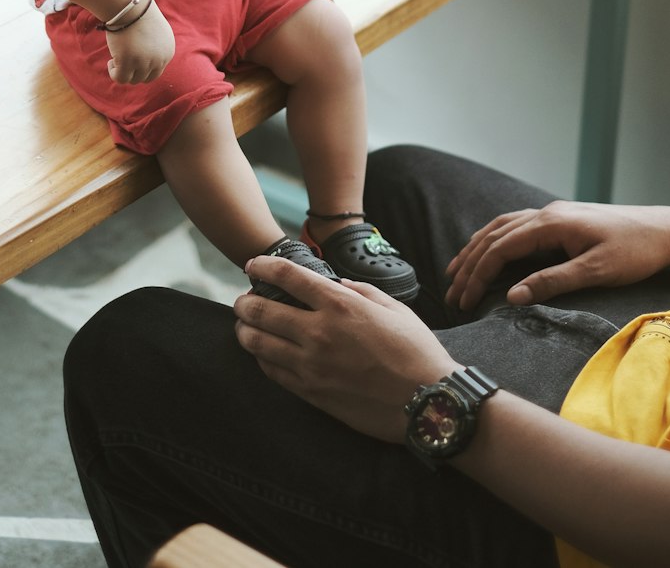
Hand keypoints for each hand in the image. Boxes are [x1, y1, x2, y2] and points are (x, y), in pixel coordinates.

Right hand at [106, 0, 175, 84]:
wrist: (130, 3)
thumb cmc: (139, 14)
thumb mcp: (156, 32)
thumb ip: (154, 48)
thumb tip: (142, 63)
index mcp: (168, 52)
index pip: (156, 71)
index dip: (143, 67)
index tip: (132, 59)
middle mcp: (159, 59)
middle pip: (146, 78)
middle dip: (134, 72)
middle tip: (123, 61)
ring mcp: (144, 62)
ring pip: (133, 80)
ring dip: (123, 72)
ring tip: (115, 59)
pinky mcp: (128, 62)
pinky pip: (121, 79)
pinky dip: (114, 73)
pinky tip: (111, 61)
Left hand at [233, 258, 450, 442]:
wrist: (428, 404)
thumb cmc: (416, 352)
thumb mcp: (393, 307)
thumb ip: (360, 291)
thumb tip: (336, 284)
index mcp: (341, 305)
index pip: (289, 277)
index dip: (264, 267)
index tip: (252, 265)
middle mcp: (319, 333)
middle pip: (262, 311)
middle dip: (245, 302)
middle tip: (242, 300)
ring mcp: (312, 366)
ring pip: (259, 344)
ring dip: (245, 331)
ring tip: (244, 325)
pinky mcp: (312, 394)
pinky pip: (273, 372)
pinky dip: (261, 358)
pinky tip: (262, 353)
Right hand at [445, 200, 669, 311]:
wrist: (666, 231)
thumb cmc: (636, 252)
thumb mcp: (596, 272)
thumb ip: (552, 282)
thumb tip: (511, 296)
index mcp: (551, 223)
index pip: (500, 247)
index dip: (477, 273)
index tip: (462, 298)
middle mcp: (546, 214)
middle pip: (494, 236)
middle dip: (469, 265)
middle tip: (452, 294)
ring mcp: (552, 214)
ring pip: (501, 228)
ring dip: (476, 250)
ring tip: (456, 272)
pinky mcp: (560, 221)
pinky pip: (515, 226)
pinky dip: (494, 240)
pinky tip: (488, 251)